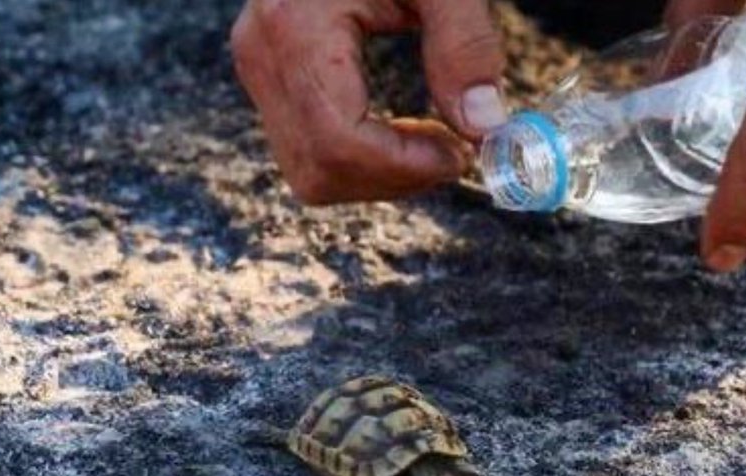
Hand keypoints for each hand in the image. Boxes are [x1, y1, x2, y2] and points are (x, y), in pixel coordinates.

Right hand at [230, 0, 506, 203]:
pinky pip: (308, 148)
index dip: (403, 167)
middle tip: (452, 152)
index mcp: (297, 26)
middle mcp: (263, 54)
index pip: (338, 142)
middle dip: (393, 179)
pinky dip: (360, 158)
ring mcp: (261, 67)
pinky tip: (400, 131)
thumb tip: (484, 125)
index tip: (459, 154)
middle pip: (319, 170)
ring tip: (431, 140)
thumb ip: (464, 44)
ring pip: (310, 172)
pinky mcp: (272, 75)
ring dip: (378, 175)